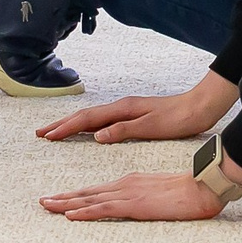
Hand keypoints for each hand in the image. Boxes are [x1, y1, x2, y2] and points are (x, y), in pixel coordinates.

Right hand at [37, 71, 237, 144]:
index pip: (88, 119)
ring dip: (73, 124)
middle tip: (41, 133)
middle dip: (62, 124)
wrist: (200, 107)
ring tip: (56, 132)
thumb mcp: (151, 127)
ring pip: (93, 117)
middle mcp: (122, 107)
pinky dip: (88, 126)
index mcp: (123, 109)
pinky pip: (103, 120)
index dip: (66, 128)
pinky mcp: (134, 115)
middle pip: (86, 115)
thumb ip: (123, 130)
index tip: (48, 136)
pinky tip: (87, 132)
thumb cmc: (179, 119)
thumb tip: (97, 135)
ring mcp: (127, 110)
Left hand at [41, 171, 227, 222]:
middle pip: (87, 192)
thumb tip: (140, 206)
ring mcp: (129, 193)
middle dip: (63, 197)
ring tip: (46, 205)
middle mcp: (125, 184)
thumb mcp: (162, 194)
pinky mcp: (134, 204)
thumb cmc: (190, 191)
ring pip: (89, 198)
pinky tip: (70, 214)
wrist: (204, 186)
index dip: (76, 195)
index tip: (59, 198)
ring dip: (65, 202)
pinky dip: (85, 211)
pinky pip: (104, 208)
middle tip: (42, 201)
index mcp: (131, 182)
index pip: (97, 190)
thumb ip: (147, 198)